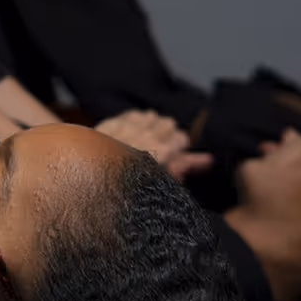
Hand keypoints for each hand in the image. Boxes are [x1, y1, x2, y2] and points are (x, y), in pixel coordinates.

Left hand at [96, 110, 212, 179]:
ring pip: (151, 117)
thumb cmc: (127, 186)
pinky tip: (133, 132)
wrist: (91, 181)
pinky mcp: (111, 124)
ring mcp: (125, 129)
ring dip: (151, 126)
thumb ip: (182, 167)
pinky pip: (133, 114)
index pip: (181, 138)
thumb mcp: (160, 181)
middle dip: (167, 134)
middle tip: (160, 146)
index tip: (175, 152)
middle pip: (168, 123)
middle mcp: (144, 137)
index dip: (179, 145)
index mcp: (159, 152)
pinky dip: (136, 121)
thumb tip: (208, 159)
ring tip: (145, 140)